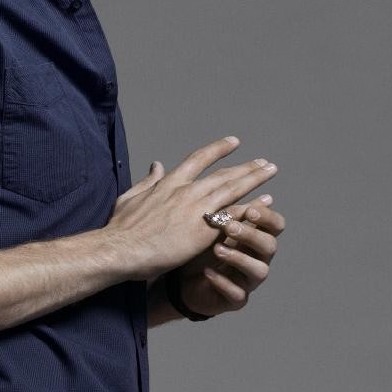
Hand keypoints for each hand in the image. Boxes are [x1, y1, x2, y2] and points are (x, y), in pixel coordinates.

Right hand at [106, 136, 277, 280]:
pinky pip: (234, 216)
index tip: (234, 142)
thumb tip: (156, 165)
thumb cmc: (120, 228)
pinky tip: (265, 204)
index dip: (218, 149)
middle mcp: (187, 191)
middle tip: (263, 162)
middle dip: (246, 166)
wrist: (121, 248)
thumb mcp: (131, 197)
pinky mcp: (204, 231)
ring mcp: (197, 210)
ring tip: (270, 172)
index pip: (199, 159)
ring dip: (255, 179)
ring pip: (233, 189)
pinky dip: (251, 208)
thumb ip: (147, 181)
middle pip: (224, 174)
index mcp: (169, 183)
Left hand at [160, 169, 284, 318]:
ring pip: (259, 271)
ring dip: (239, 258)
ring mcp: (248, 280)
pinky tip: (208, 272)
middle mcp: (258, 257)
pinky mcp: (235, 300)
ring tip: (217, 248)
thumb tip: (242, 174)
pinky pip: (236, 294)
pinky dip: (223, 282)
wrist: (183, 281)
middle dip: (252, 234)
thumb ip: (228, 204)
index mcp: (256, 236)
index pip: (275, 224)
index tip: (251, 208)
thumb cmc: (202, 247)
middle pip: (270, 245)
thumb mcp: (212, 223)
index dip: (267, 216)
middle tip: (230, 226)